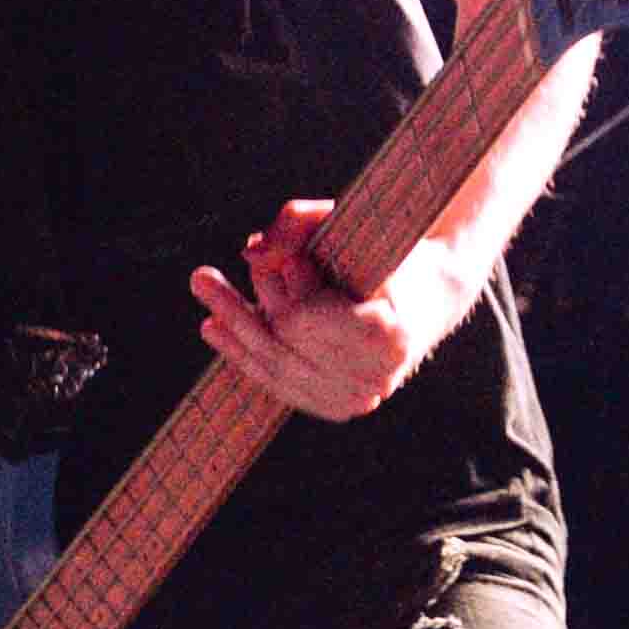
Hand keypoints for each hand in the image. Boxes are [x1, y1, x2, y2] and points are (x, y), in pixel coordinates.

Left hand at [187, 199, 469, 421]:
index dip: (283, 286)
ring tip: (202, 295)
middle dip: (241, 308)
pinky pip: (281, 383)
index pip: (301, 318)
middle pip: (280, 344)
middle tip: (201, 277)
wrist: (426, 295)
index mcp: (388, 334)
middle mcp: (375, 377)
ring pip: (274, 368)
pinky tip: (215, 329)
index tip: (289, 259)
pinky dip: (245, 355)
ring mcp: (357, 399)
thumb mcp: (348, 222)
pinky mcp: (339, 407)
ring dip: (232, 332)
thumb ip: (298, 223)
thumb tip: (251, 253)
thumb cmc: (385, 251)